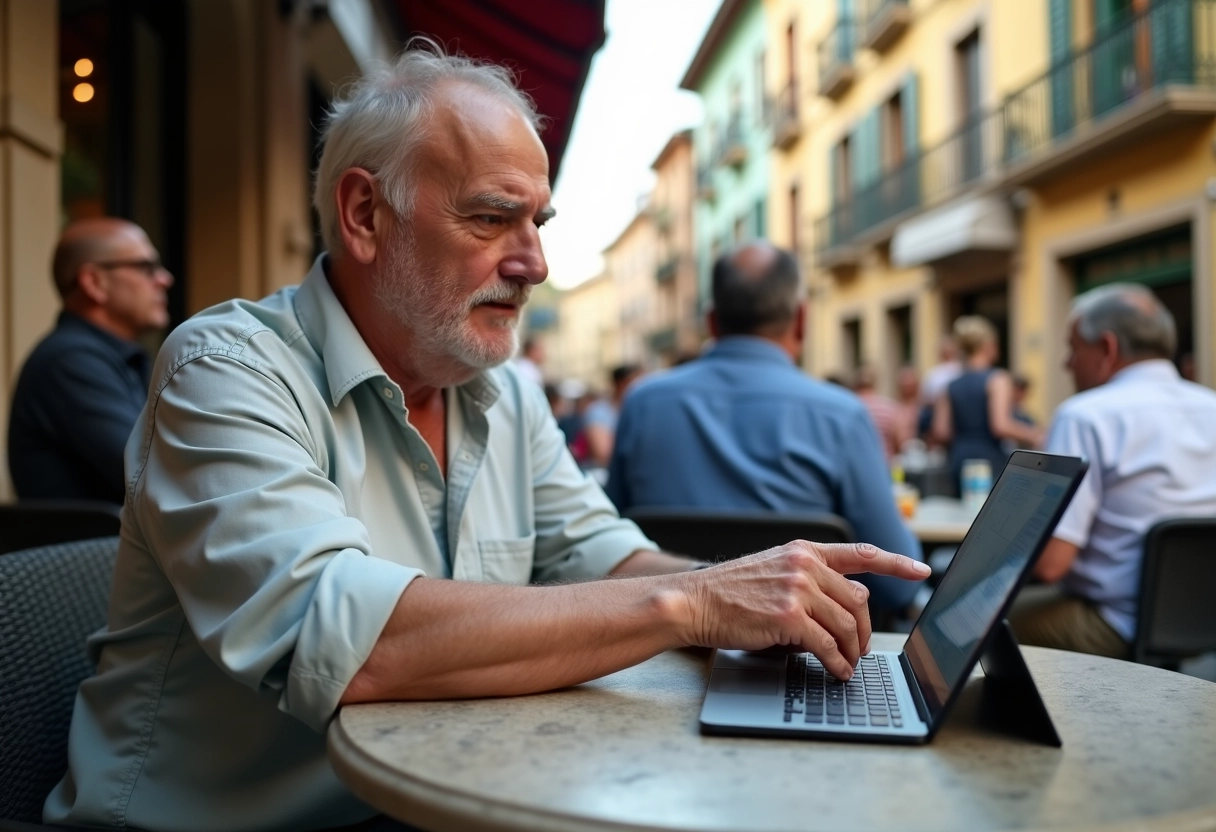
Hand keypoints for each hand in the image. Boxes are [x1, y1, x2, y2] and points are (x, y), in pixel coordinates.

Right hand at [676, 541, 929, 679]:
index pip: (861, 553)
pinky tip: (836, 672)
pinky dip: (837, 663)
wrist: (694, 601)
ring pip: (847, 625)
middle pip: (859, 601)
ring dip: (853, 651)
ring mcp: (797, 589)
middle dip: (865, 631)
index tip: (921, 569)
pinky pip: (827, 645)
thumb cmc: (728, 592)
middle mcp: (805, 565)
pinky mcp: (788, 616)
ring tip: (847, 665)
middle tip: (861, 650)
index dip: (896, 563)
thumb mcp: (772, 571)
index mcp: (804, 550)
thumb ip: (807, 580)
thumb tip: (841, 610)